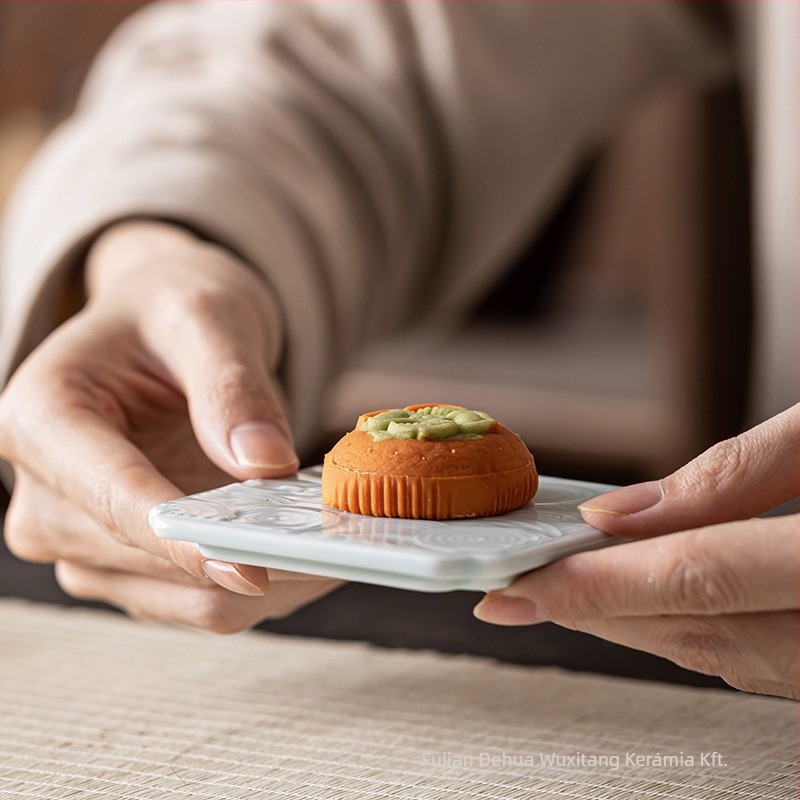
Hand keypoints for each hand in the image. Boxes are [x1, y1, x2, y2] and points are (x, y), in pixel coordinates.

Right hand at [0, 220, 340, 630]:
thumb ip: (230, 386)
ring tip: (334, 547)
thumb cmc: (170, 311)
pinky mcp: (129, 563)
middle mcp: (44, 495)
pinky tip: (306, 550)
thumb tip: (265, 465)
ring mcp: (84, 540)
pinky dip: (258, 582)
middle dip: (241, 557)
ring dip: (261, 581)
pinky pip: (199, 598)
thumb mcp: (205, 316)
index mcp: (40, 420)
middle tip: (335, 543)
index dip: (182, 540)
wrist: (162, 333)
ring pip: (180, 598)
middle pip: (146, 560)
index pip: (112, 497)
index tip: (253, 569)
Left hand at [474, 405, 798, 698]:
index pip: (695, 576)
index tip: (520, 578)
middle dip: (590, 604)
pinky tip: (638, 601)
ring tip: (557, 590)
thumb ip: (736, 472)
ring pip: (712, 653)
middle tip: (513, 587)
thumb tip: (627, 509)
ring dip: (626, 619)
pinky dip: (680, 624)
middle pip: (690, 628)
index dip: (596, 579)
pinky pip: (744, 655)